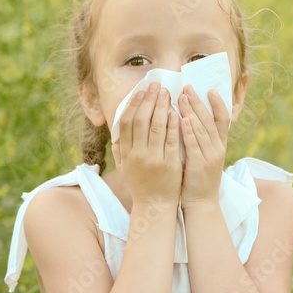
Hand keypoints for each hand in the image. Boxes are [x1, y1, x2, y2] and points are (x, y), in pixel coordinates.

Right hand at [116, 82, 182, 206]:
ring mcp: (154, 160)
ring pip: (157, 127)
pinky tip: (177, 113)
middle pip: (141, 121)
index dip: (133, 104)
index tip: (141, 91)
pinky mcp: (170, 164)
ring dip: (162, 107)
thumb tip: (116, 132)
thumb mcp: (125, 168)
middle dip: (149, 100)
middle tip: (156, 86)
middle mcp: (138, 155)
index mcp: (126, 153)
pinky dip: (174, 125)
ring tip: (167, 93)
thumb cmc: (141, 184)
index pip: (127, 123)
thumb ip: (120, 150)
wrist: (155, 206)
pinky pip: (172, 140)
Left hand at [178, 85, 229, 207]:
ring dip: (191, 111)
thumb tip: (190, 118)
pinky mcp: (199, 165)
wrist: (201, 203)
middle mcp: (218, 149)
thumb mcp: (204, 156)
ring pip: (202, 129)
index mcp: (220, 145)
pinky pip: (194, 144)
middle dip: (198, 102)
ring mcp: (210, 157)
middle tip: (188, 87)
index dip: (218, 103)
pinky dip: (188, 131)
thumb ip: (200, 139)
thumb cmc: (198, 178)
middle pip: (210, 120)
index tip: (209, 89)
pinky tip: (181, 119)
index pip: (223, 120)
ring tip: (182, 96)